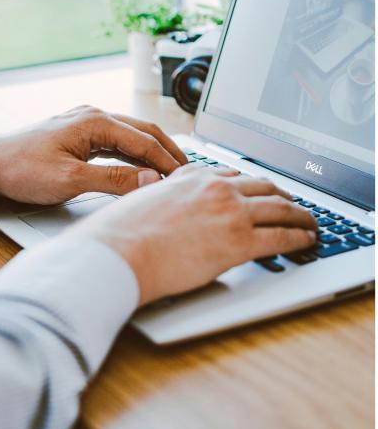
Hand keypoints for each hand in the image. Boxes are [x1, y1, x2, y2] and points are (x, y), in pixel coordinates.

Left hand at [0, 105, 186, 203]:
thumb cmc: (22, 169)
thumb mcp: (70, 180)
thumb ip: (113, 180)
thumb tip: (150, 180)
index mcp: (94, 121)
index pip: (145, 140)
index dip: (168, 161)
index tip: (185, 179)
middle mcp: (93, 116)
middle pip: (144, 131)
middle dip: (169, 151)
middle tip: (189, 171)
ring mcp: (86, 123)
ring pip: (132, 135)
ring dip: (153, 152)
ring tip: (172, 171)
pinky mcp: (79, 135)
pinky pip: (117, 142)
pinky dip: (135, 154)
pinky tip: (143, 168)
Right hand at [70, 165, 317, 304]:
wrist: (117, 254)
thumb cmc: (119, 235)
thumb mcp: (140, 201)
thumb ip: (159, 195)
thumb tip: (157, 197)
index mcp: (190, 177)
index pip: (232, 174)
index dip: (252, 184)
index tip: (259, 190)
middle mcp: (215, 188)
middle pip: (263, 185)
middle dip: (283, 194)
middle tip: (293, 204)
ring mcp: (230, 212)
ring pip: (280, 207)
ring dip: (300, 214)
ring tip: (309, 222)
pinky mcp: (239, 242)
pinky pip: (281, 236)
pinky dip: (299, 237)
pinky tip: (306, 241)